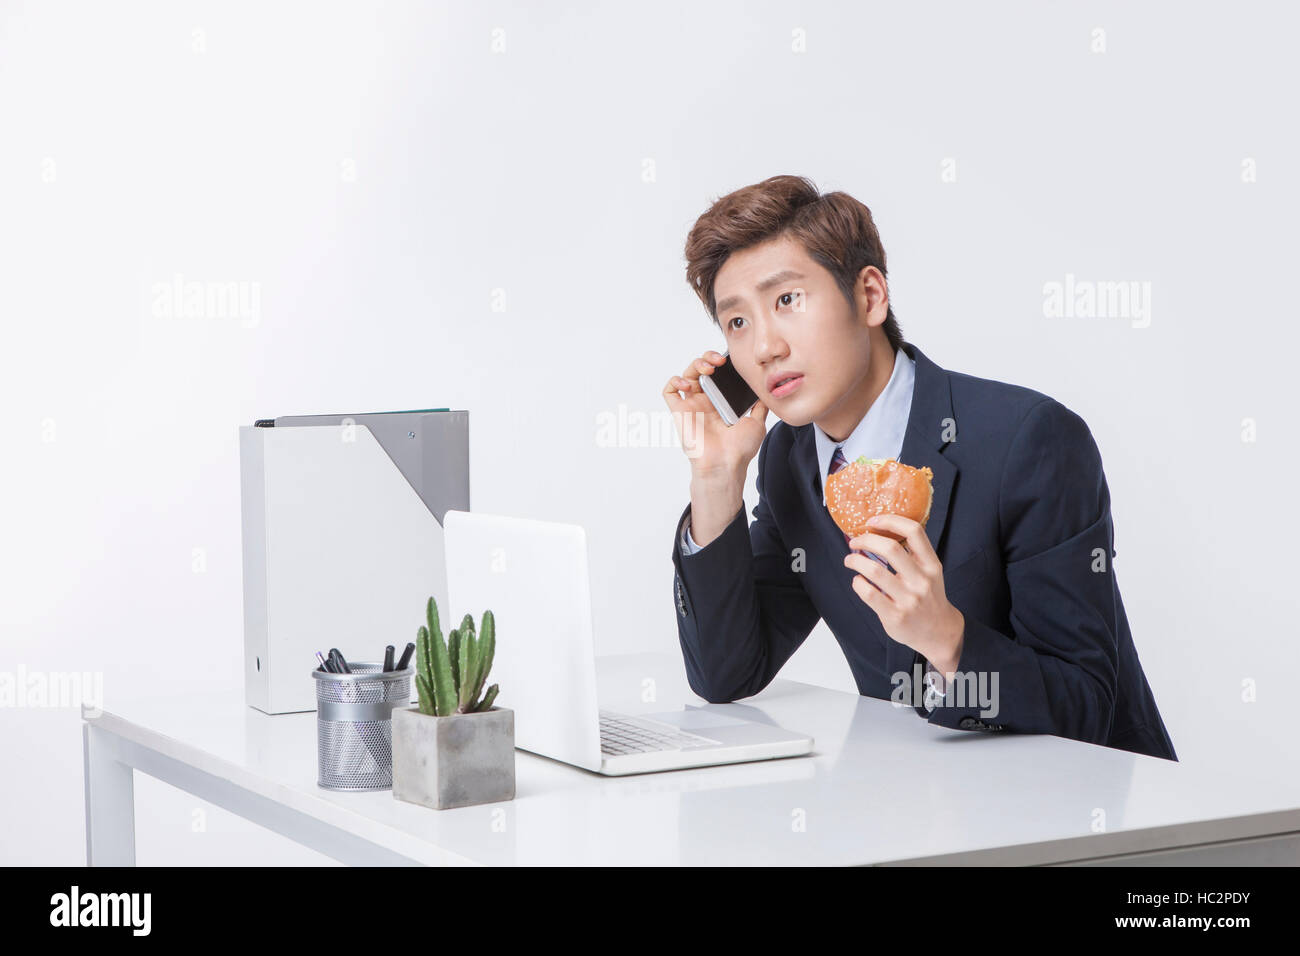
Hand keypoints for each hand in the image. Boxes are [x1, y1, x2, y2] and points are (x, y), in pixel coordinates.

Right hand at [662, 350, 767, 477]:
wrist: (726, 464)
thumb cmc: (740, 449)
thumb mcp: (756, 422)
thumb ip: (758, 406)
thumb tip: (765, 391)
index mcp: (721, 402)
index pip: (717, 375)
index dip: (721, 363)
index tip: (731, 360)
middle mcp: (705, 402)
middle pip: (701, 370)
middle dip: (708, 358)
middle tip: (719, 361)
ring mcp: (691, 406)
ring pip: (686, 375)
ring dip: (695, 364)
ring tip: (708, 367)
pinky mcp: (679, 412)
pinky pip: (669, 391)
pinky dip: (675, 381)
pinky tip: (687, 383)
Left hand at [843, 514, 964, 671]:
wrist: (938, 631)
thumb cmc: (928, 596)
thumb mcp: (930, 571)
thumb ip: (912, 553)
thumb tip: (878, 530)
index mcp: (931, 564)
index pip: (914, 532)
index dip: (890, 521)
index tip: (872, 521)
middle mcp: (921, 580)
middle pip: (890, 548)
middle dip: (866, 540)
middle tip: (855, 542)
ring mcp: (908, 599)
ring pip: (874, 570)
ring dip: (855, 561)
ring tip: (850, 560)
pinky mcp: (894, 615)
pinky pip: (868, 593)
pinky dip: (857, 583)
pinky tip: (858, 581)